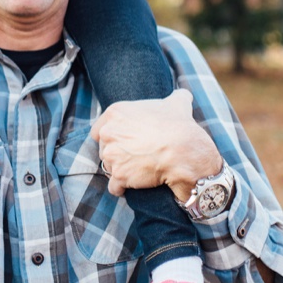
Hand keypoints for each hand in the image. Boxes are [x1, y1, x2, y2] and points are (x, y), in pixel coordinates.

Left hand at [91, 88, 223, 201]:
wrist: (184, 152)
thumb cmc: (179, 126)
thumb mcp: (178, 104)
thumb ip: (176, 96)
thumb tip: (183, 94)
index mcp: (115, 113)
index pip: (99, 128)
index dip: (113, 136)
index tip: (125, 141)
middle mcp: (108, 133)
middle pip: (104, 148)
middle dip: (117, 153)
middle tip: (136, 155)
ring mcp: (111, 156)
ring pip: (109, 166)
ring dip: (120, 170)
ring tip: (138, 169)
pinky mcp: (118, 176)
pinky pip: (114, 186)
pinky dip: (122, 188)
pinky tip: (134, 185)